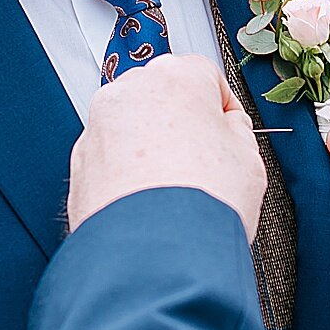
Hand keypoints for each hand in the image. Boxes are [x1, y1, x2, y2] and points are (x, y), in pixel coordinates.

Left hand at [68, 57, 268, 240]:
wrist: (158, 254)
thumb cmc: (201, 202)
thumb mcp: (249, 158)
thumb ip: (237, 130)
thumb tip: (228, 127)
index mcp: (174, 77)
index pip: (206, 76)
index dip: (222, 110)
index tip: (229, 133)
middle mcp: (128, 93)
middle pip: (162, 98)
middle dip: (182, 125)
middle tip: (204, 163)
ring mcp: (98, 128)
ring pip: (132, 129)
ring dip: (152, 150)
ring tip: (177, 188)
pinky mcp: (80, 165)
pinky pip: (111, 161)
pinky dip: (127, 175)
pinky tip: (151, 202)